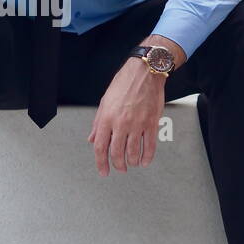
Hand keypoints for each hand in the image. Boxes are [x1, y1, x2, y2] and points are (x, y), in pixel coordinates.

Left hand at [88, 57, 165, 176]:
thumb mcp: (105, 102)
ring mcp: (137, 124)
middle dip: (118, 165)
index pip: (100, 146)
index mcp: (107, 118)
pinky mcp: (151, 123)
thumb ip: (98, 123)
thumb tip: (92, 138)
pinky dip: (147, 157)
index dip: (101, 162)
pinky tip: (145, 161)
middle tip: (120, 169)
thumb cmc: (125, 83)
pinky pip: (150, 145)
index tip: (103, 171)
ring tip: (132, 164)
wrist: (145, 72)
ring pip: (133, 152)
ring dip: (132, 162)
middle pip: (117, 153)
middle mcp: (121, 123)